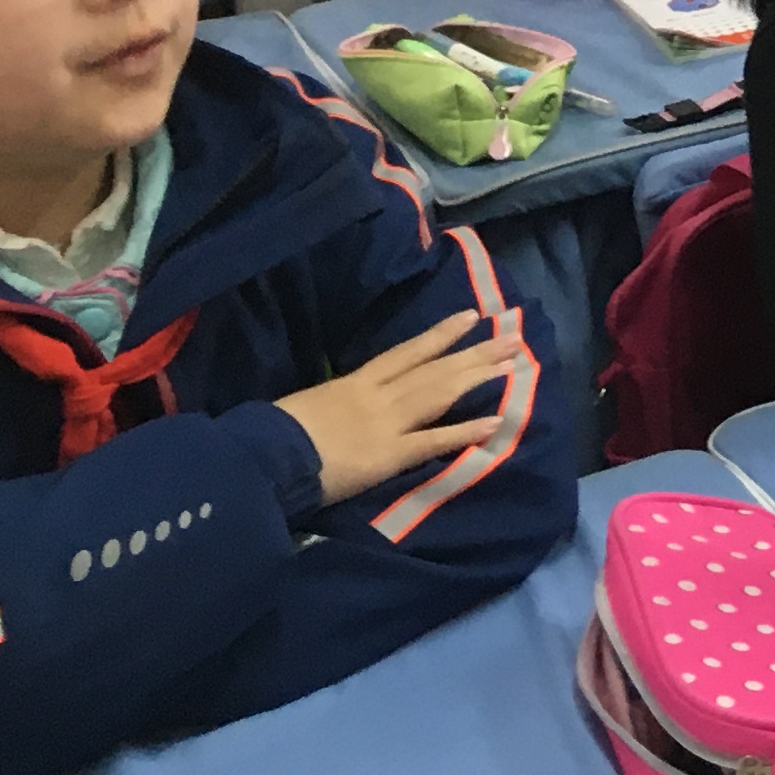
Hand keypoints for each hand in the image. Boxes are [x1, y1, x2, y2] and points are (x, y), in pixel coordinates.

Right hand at [272, 309, 523, 503]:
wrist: (262, 456)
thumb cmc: (271, 434)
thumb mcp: (303, 406)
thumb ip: (328, 403)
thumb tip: (334, 405)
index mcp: (352, 384)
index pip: (404, 354)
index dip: (439, 336)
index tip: (469, 317)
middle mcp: (376, 396)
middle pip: (433, 369)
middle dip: (474, 352)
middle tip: (512, 336)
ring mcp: (385, 423)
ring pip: (439, 393)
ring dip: (478, 377)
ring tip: (513, 364)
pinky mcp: (387, 455)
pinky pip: (432, 441)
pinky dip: (463, 432)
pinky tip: (494, 423)